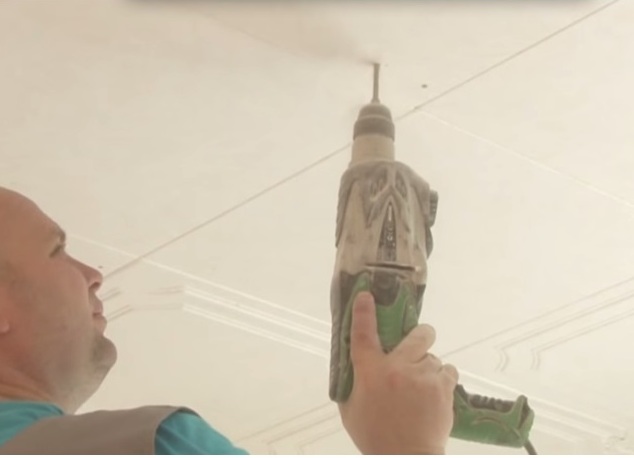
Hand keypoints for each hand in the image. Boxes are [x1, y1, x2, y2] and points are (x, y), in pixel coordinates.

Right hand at [338, 291, 458, 454]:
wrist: (406, 457)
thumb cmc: (374, 436)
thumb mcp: (351, 409)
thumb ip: (354, 384)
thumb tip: (358, 367)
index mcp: (370, 372)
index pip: (363, 334)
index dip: (364, 312)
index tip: (366, 295)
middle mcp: (398, 368)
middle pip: (418, 334)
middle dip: (420, 335)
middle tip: (417, 346)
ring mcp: (424, 376)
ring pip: (434, 357)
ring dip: (428, 367)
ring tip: (423, 387)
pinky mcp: (444, 388)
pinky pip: (447, 371)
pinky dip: (442, 379)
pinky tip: (435, 394)